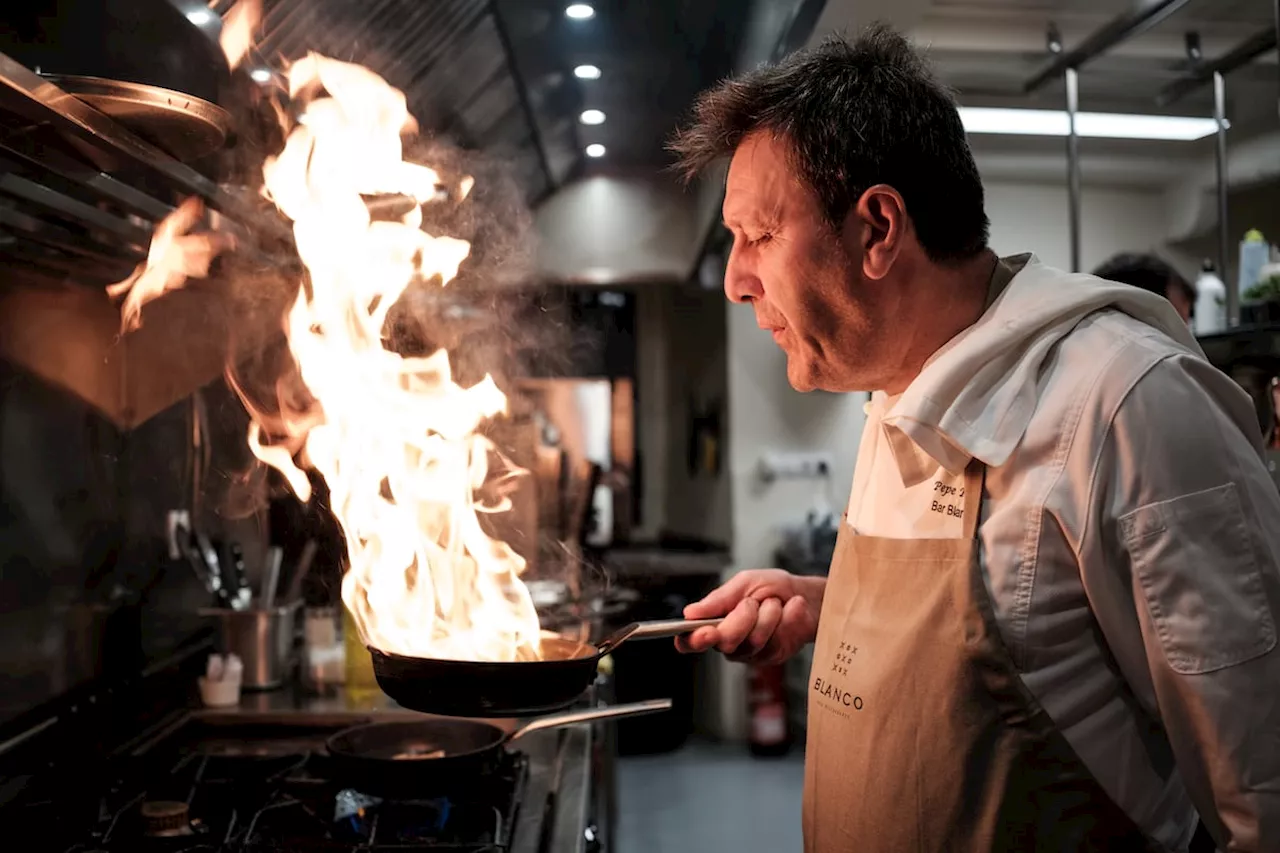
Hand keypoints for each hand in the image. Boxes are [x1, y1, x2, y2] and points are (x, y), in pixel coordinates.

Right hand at [676, 569, 822, 664]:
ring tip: (774, 603)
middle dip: (743, 616)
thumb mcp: (744, 583)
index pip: (691, 640)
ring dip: (768, 614)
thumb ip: (718, 599)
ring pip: (754, 641)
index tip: (706, 632)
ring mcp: (751, 652)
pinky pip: (777, 641)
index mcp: (715, 622)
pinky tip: (790, 610)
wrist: (805, 595)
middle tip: (753, 602)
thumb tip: (690, 612)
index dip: (693, 640)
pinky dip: (788, 617)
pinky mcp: (773, 656)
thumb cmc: (772, 587)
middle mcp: (729, 642)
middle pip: (725, 641)